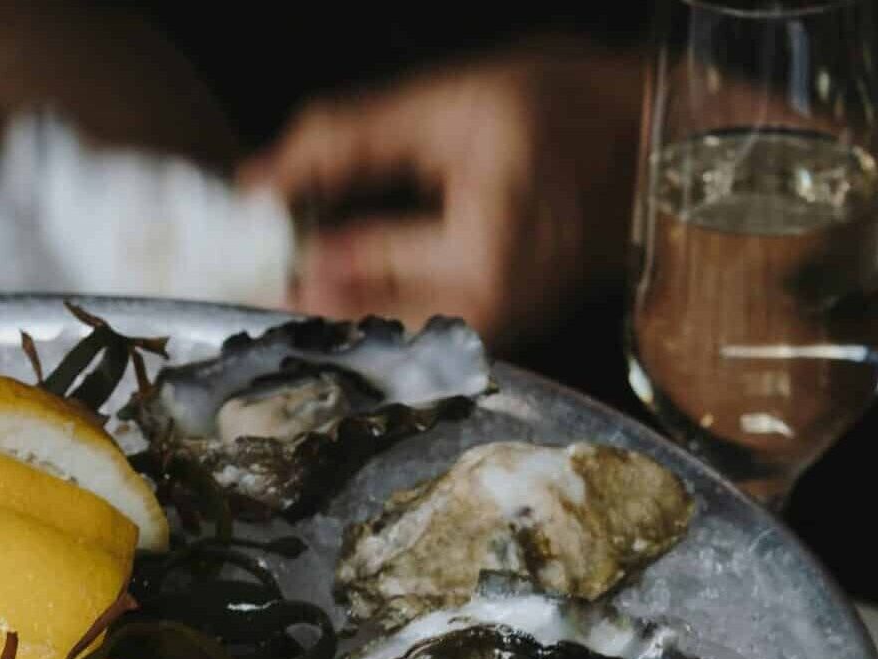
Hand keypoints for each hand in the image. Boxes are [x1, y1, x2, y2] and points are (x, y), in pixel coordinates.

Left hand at [240, 40, 645, 346]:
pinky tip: (326, 273)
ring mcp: (495, 329)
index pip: (341, 264)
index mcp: (480, 253)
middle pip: (350, 321)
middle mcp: (489, 310)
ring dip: (316, 303)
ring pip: (374, 334)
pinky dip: (360, 303)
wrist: (660, 148)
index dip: (268, 247)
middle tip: (227, 262)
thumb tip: (255, 183)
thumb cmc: (568, 113)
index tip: (217, 239)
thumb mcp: (450, 105)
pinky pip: (407, 329)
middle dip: (284, 292)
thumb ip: (348, 143)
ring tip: (271, 264)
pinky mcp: (495, 329)